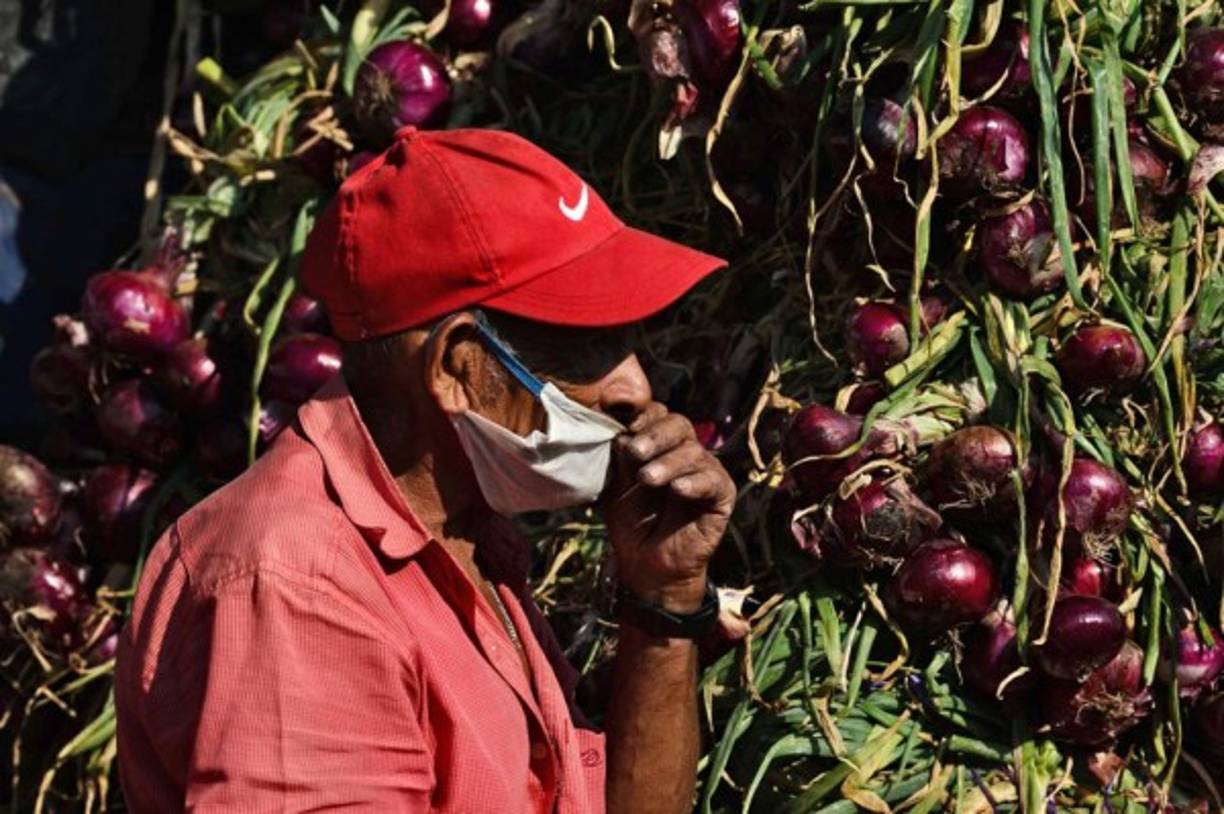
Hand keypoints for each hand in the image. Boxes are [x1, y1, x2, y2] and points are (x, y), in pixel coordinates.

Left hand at [602, 403, 735, 611]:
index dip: (644, 416)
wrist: (647, 565)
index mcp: (660, 445)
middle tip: (635, 451)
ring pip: (693, 452)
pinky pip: (713, 481)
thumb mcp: (619, 485)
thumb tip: (620, 429)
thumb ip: (622, 457)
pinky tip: (677, 490)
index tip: (625, 427)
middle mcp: (685, 453)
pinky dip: (694, 482)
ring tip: (647, 479)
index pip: (659, 416)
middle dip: (655, 435)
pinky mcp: (722, 496)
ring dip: (668, 463)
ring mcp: (705, 473)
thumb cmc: (632, 522)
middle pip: (679, 425)